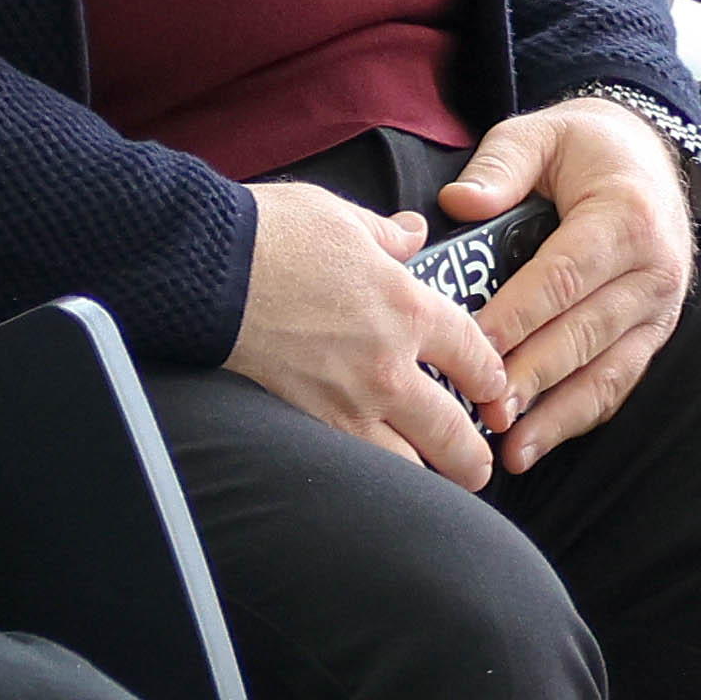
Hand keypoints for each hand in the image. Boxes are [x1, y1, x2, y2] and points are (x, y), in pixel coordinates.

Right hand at [228, 175, 521, 490]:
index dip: (492, 379)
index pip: (477, 357)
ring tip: (431, 481)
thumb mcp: (342, 218)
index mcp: (408, 310)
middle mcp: (389, 367)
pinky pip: (357, 468)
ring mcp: (348, 404)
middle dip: (473, 456)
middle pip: (454, 434)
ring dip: (427, 476)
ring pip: (409, 468)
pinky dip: (374, 478)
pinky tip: (377, 479)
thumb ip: (387, 235)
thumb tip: (410, 234)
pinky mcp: (307, 423)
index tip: (493, 389)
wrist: (207, 271)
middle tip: (477, 464)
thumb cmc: (271, 237)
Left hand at [438, 102, 700, 467]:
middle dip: (532, 376)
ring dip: (555, 413)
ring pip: (605, 370)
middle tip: (485, 409)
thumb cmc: (584, 149)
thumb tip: (460, 204)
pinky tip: (536, 443)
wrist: (648, 156)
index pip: (564, 277)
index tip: (473, 347)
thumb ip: (500, 166)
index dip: (518, 316)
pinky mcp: (653, 335)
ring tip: (510, 446)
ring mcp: (660, 310)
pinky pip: (616, 384)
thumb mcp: (539, 134)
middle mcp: (654, 270)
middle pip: (584, 333)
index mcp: (626, 218)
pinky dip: (576, 418)